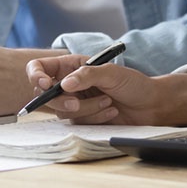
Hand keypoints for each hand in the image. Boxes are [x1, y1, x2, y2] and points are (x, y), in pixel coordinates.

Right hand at [26, 56, 186, 126]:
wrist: (150, 105)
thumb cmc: (133, 83)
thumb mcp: (112, 73)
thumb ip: (87, 75)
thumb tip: (64, 84)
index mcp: (73, 66)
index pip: (40, 68)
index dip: (36, 75)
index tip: (45, 84)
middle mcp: (70, 83)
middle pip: (46, 95)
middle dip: (61, 100)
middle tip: (75, 102)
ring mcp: (75, 101)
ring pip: (63, 111)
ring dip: (86, 109)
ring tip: (108, 102)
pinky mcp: (83, 118)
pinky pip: (77, 122)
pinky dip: (94, 117)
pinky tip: (110, 111)